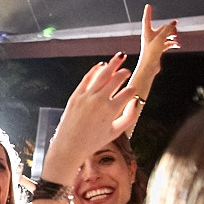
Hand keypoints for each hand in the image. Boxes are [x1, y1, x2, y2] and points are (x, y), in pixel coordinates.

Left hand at [43, 54, 138, 182]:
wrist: (69, 146)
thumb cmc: (92, 142)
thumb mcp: (115, 132)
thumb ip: (129, 117)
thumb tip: (135, 102)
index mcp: (111, 111)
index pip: (127, 93)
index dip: (132, 90)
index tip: (133, 89)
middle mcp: (99, 101)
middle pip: (116, 79)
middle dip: (124, 73)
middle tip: (127, 71)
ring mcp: (86, 96)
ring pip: (102, 74)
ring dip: (113, 64)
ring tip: (120, 57)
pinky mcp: (76, 95)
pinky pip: (87, 78)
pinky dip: (95, 70)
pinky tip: (101, 65)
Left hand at [138, 4, 178, 77]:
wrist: (149, 67)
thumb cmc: (150, 53)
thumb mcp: (160, 38)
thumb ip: (167, 29)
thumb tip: (173, 24)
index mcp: (147, 32)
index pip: (147, 19)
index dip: (148, 12)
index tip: (148, 6)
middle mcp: (150, 36)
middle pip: (162, 27)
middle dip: (170, 28)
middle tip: (175, 32)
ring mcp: (155, 43)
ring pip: (166, 35)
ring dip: (172, 35)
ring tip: (176, 38)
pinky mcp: (158, 49)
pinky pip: (167, 43)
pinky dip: (172, 43)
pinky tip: (177, 44)